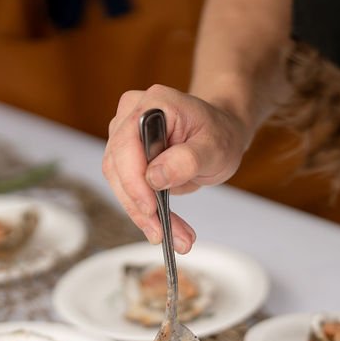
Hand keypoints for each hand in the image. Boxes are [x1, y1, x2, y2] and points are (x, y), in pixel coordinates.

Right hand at [101, 84, 250, 253]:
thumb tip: (154, 177)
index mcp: (154, 103)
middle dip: (140, 206)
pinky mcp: (129, 158)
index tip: (150, 209)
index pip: (127, 145)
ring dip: (143, 215)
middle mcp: (132, 115)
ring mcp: (126, 136)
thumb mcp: (215, 147)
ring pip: (120, 183)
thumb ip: (187, 160)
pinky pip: (129, 189)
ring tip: (175, 237)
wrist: (222, 134)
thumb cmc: (220, 134)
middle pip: (118, 168)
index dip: (133, 181)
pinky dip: (147, 213)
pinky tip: (167, 229)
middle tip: (163, 234)